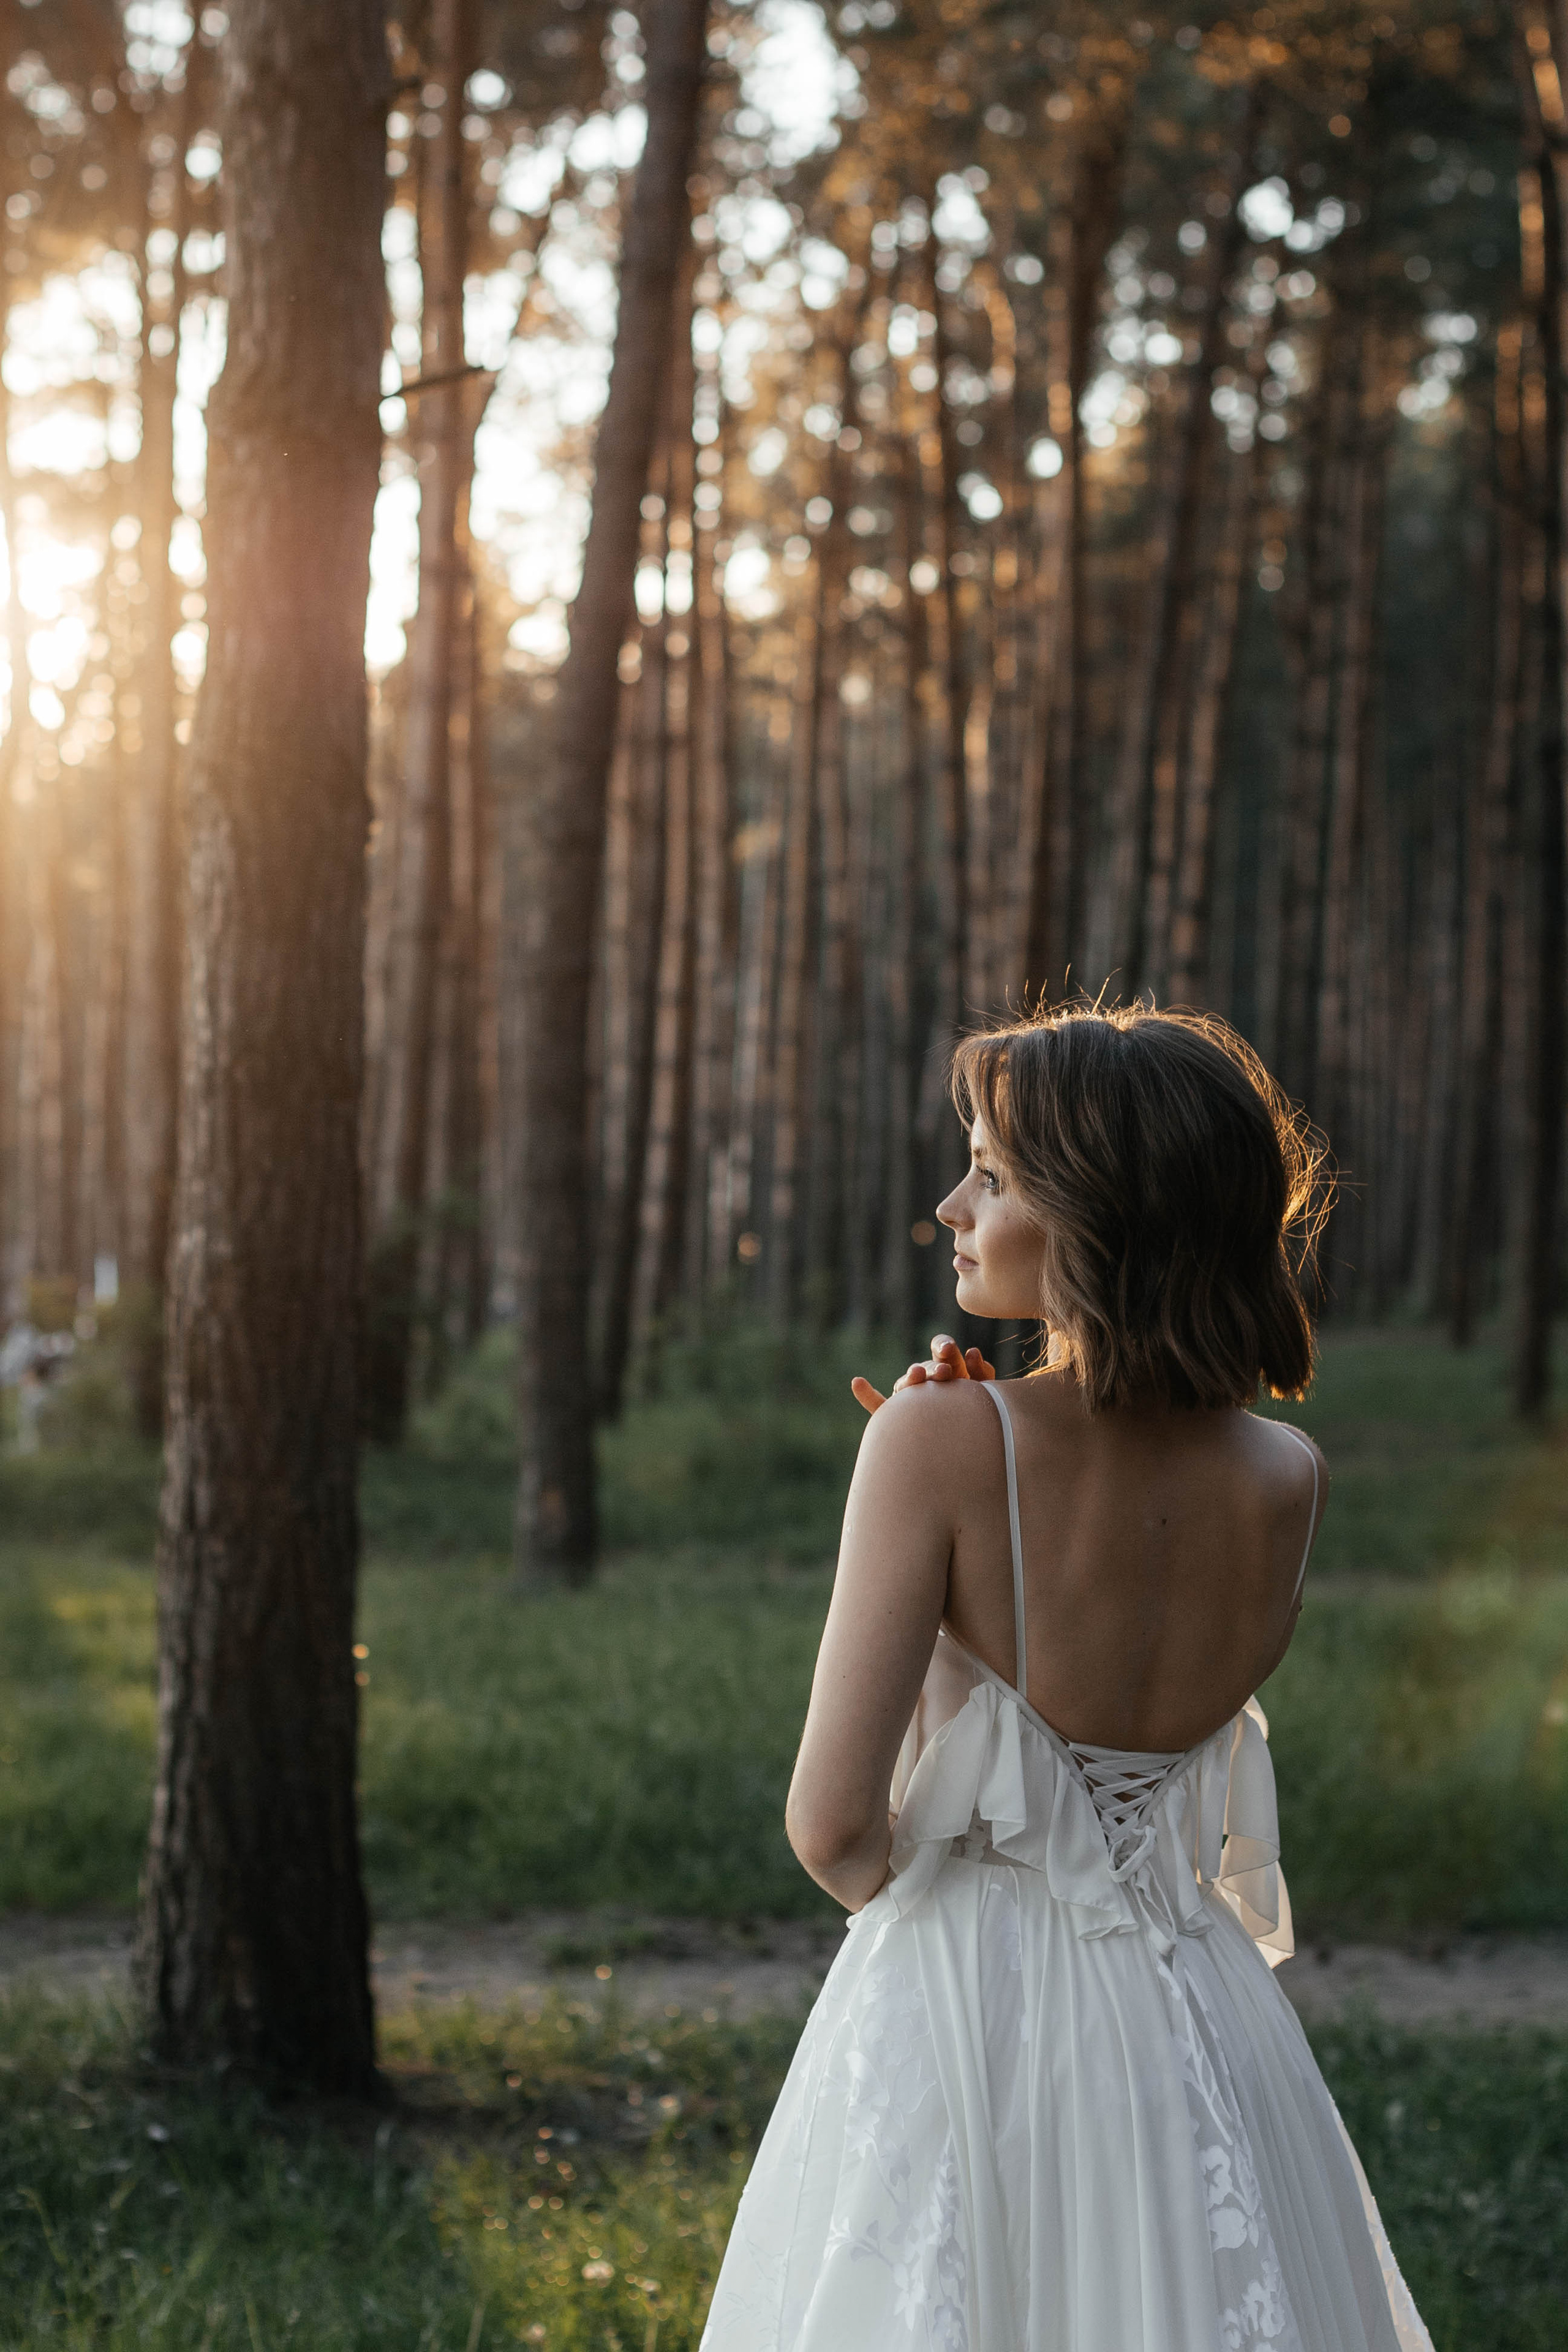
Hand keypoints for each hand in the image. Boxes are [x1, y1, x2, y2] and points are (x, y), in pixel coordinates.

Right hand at [851, 1334, 996, 1413]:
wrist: (974, 1453)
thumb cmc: (983, 1418)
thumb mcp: (987, 1393)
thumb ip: (981, 1373)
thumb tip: (972, 1351)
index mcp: (949, 1368)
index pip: (941, 1348)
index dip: (942, 1345)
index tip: (947, 1349)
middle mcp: (927, 1381)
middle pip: (926, 1367)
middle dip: (933, 1368)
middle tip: (943, 1373)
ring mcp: (909, 1400)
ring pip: (906, 1385)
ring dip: (909, 1379)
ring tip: (916, 1376)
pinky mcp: (895, 1419)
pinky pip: (879, 1407)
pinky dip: (868, 1396)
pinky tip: (858, 1383)